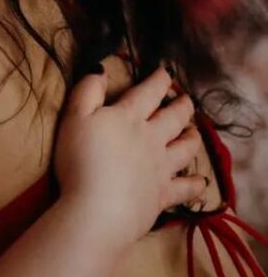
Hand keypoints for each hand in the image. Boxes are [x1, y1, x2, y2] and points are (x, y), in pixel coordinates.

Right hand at [54, 67, 206, 249]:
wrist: (97, 208)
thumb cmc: (80, 160)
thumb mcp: (74, 117)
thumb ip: (87, 90)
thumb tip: (101, 68)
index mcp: (129, 118)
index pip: (149, 92)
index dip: (159, 80)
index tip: (166, 72)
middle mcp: (151, 139)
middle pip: (174, 118)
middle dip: (182, 106)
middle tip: (186, 100)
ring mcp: (161, 168)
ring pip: (185, 148)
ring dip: (192, 138)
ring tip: (195, 132)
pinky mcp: (163, 194)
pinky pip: (185, 188)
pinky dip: (195, 184)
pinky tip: (201, 182)